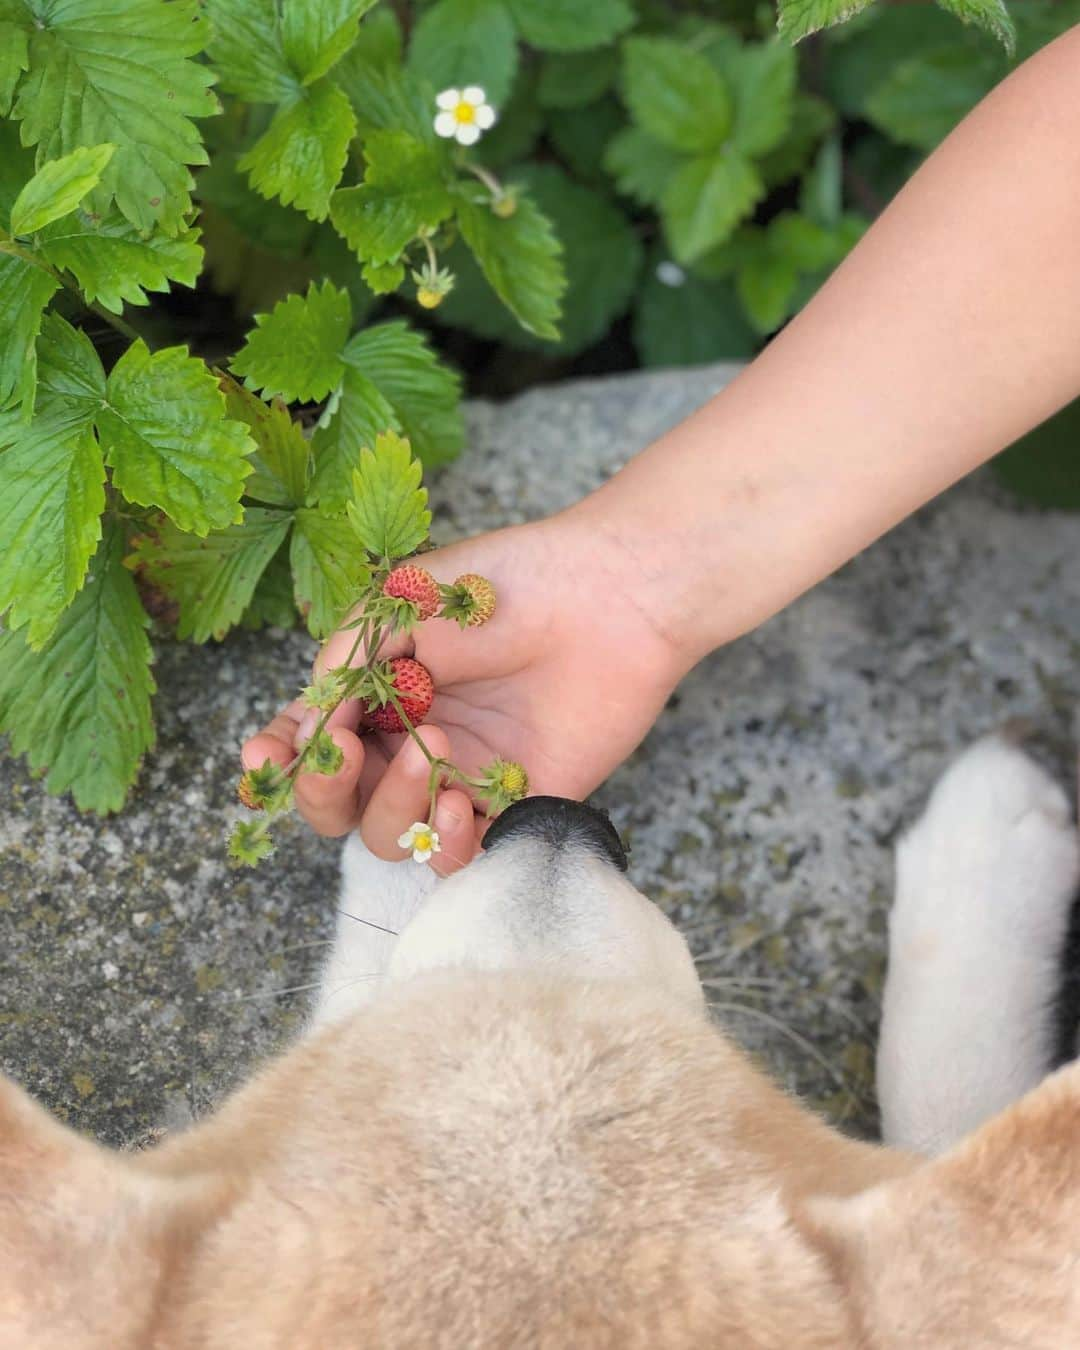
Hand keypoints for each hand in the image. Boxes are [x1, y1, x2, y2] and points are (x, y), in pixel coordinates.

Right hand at [242, 512, 689, 873]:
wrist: (608, 597)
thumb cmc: (508, 583)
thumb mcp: (403, 602)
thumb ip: (345, 665)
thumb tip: (307, 729)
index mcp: (378, 690)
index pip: (309, 743)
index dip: (279, 761)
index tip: (263, 759)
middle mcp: (410, 740)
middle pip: (338, 803)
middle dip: (321, 791)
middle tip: (341, 752)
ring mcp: (461, 777)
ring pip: (391, 835)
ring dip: (392, 804)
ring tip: (431, 748)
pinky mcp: (514, 804)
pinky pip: (461, 856)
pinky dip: (448, 847)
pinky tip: (460, 807)